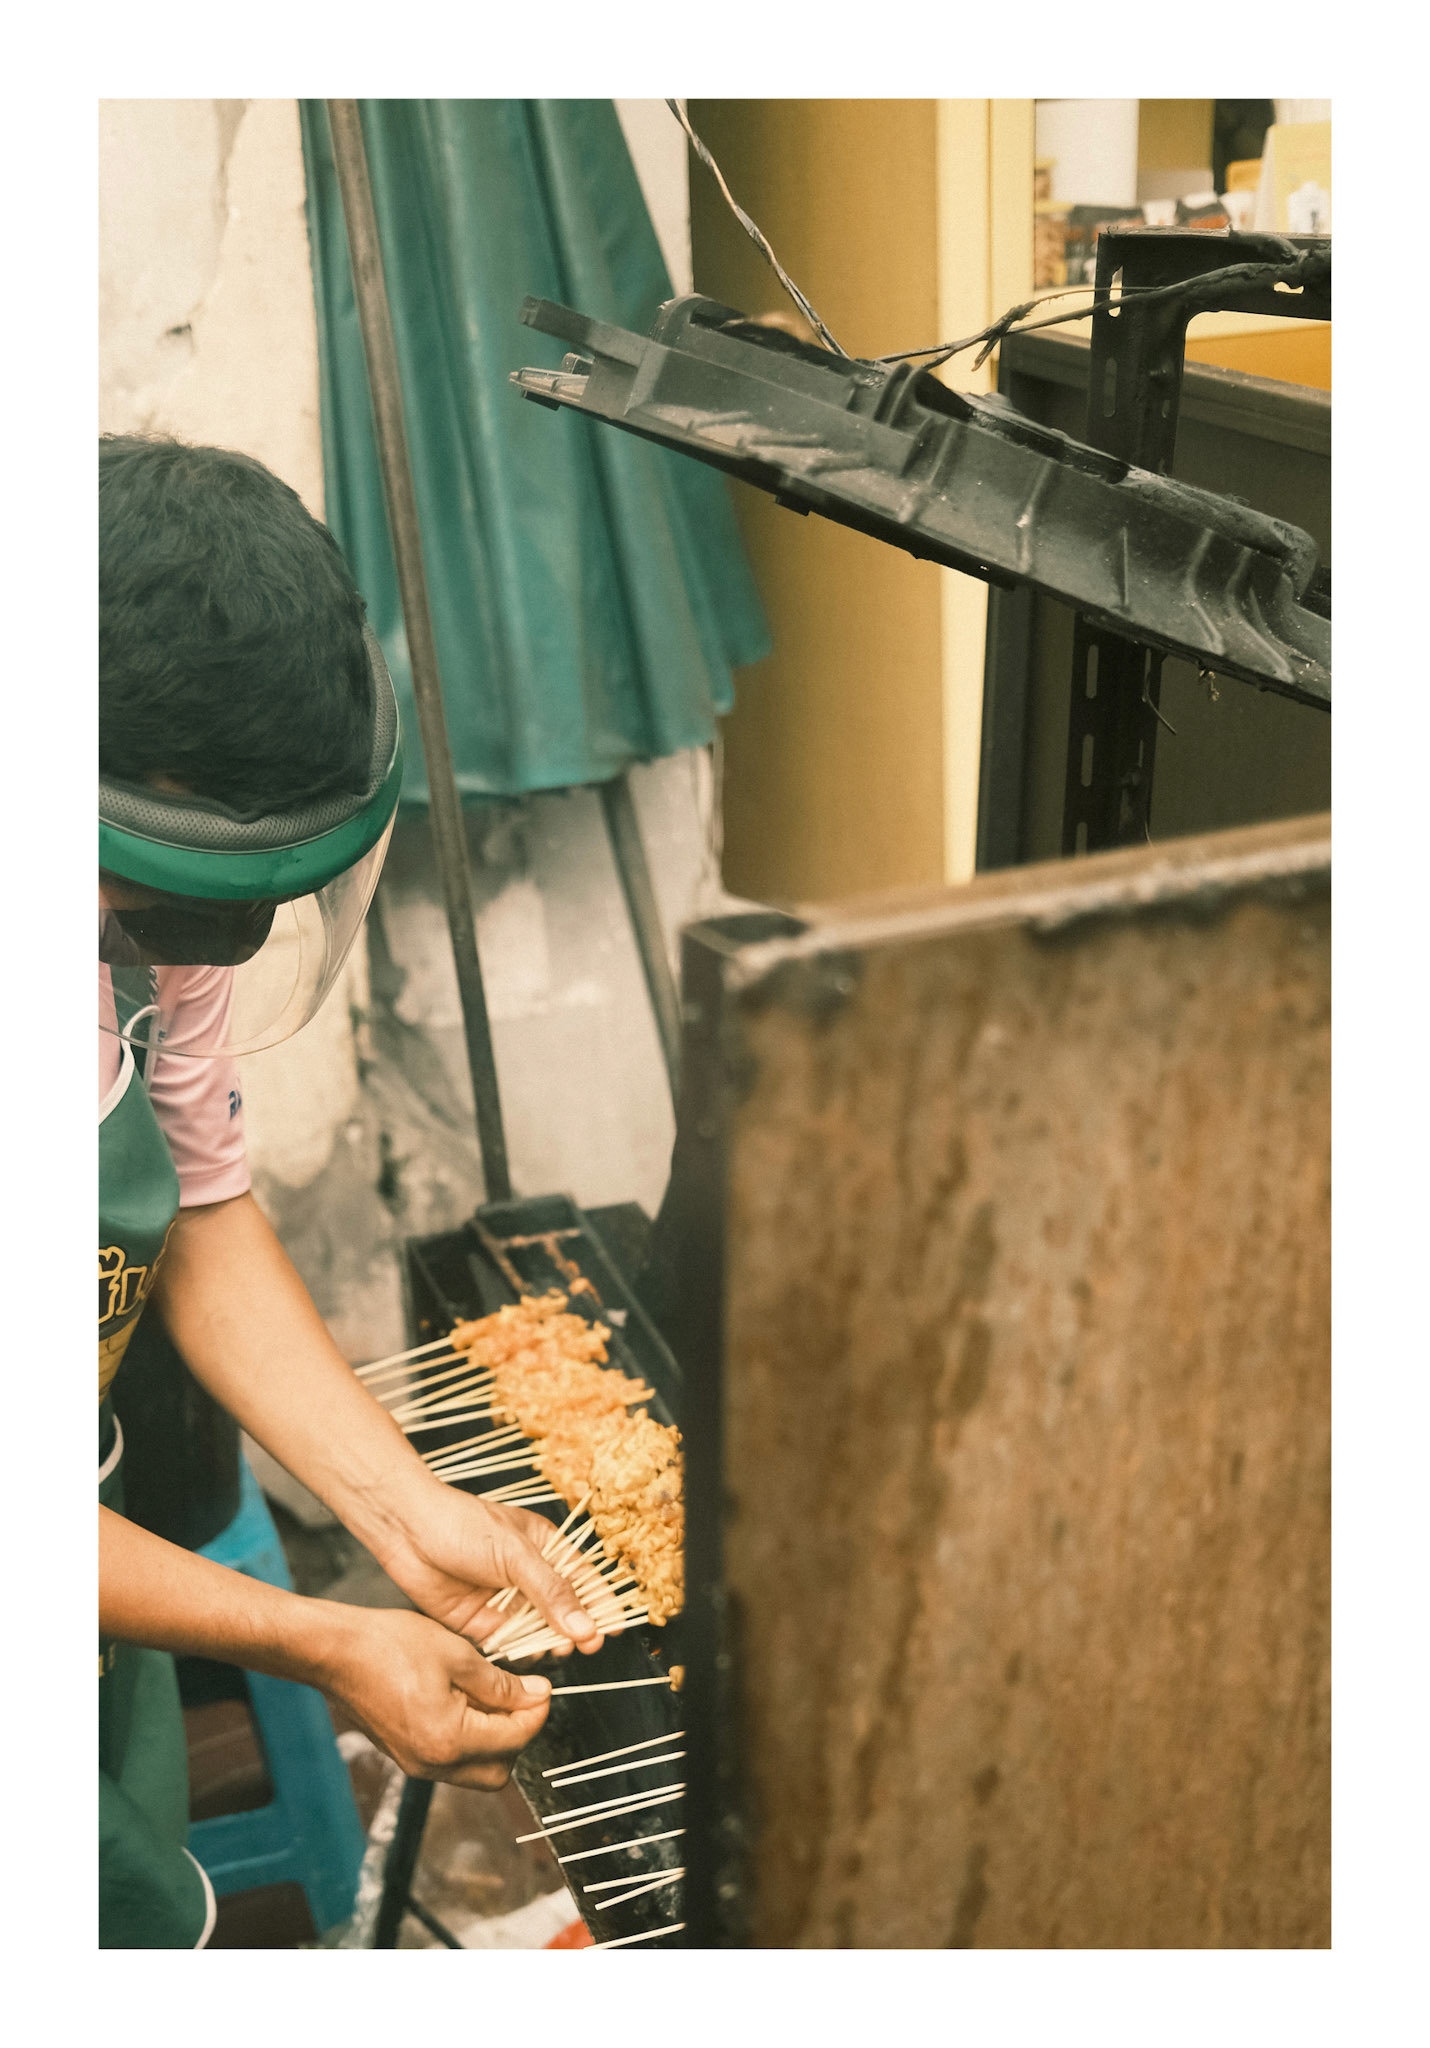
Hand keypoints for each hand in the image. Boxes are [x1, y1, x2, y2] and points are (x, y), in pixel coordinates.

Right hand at [320, 1605, 552, 1789]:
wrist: (334, 1652)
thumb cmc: (389, 1646)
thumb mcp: (458, 1654)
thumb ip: (502, 1684)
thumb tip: (537, 1696)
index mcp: (449, 1740)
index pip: (515, 1739)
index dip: (537, 1711)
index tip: (542, 1686)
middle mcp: (433, 1764)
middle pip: (499, 1771)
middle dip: (518, 1735)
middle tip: (521, 1696)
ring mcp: (416, 1765)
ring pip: (476, 1771)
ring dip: (494, 1740)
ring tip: (491, 1695)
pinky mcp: (405, 1756)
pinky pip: (451, 1762)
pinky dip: (468, 1739)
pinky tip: (464, 1701)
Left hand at [380, 1479, 604, 1656]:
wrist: (407, 1532)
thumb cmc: (463, 1525)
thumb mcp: (515, 1554)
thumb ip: (551, 1592)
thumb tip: (585, 1625)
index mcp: (545, 1549)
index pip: (583, 1579)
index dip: (601, 1603)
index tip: (614, 1628)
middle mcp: (528, 1578)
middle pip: (563, 1611)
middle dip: (576, 1629)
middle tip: (585, 1646)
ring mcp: (505, 1601)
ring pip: (538, 1632)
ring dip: (549, 1643)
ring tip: (557, 1650)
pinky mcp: (480, 1622)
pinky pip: (508, 1644)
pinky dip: (519, 1653)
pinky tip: (526, 1655)